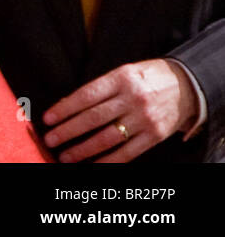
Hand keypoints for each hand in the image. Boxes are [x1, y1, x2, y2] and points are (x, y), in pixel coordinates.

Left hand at [42, 58, 195, 162]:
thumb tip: (68, 104)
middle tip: (51, 140)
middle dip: (69, 131)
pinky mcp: (156, 135)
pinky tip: (94, 164)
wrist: (188, 85)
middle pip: (94, 118)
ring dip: (84, 149)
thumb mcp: (124, 71)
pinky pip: (129, 152)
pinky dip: (110, 161)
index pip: (86, 96)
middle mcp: (133, 99)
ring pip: (109, 137)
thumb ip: (100, 87)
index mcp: (121, 78)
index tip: (48, 119)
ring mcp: (145, 119)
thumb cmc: (148, 77)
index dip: (65, 108)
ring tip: (66, 156)